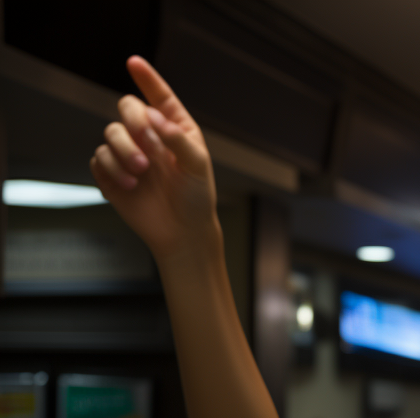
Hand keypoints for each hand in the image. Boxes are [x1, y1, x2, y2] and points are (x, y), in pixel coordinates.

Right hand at [90, 56, 216, 259]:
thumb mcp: (198, 166)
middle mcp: (150, 136)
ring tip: (141, 173)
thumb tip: (154, 116)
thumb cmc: (197, 198)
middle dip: (134, 123)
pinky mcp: (112, 173)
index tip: (134, 62)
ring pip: (110, 133)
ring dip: (123, 151)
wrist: (182, 232)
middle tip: (148, 147)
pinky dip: (112, 170)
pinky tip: (130, 186)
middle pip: (127, 108)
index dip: (147, 78)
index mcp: (175, 129)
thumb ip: (178, 139)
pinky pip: (99, 159)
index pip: (160, 96)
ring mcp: (130, 153)